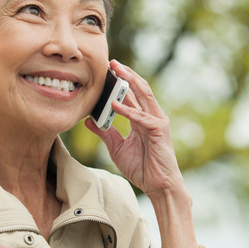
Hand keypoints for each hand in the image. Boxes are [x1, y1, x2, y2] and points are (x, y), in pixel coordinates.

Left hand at [84, 60, 183, 198]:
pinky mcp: (159, 130)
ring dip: (130, 82)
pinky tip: (114, 104)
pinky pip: (142, 117)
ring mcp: (157, 121)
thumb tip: (89, 120)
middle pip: (139, 88)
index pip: (132, 94)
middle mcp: (151, 116)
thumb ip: (105, 132)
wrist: (158, 186)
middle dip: (126, 74)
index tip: (106, 70)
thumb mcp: (117, 148)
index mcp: (142, 118)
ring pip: (144, 95)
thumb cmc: (142, 168)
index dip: (120, 81)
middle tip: (111, 62)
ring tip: (116, 71)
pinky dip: (128, 110)